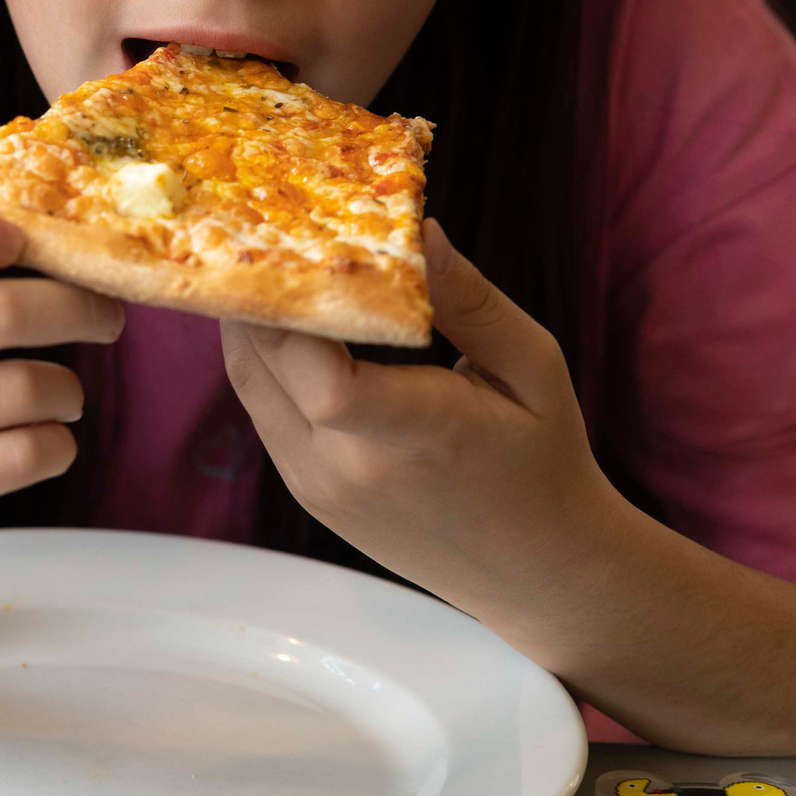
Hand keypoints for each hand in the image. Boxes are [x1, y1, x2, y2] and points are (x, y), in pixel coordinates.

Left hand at [221, 220, 614, 615]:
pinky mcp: (305, 491)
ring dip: (250, 320)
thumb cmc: (545, 462)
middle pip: (264, 366)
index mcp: (417, 437)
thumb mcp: (533, 367)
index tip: (299, 244)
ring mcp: (317, 485)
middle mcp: (350, 469)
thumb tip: (419, 228)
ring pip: (249, 382)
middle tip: (261, 224)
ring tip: (263, 257)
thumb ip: (469, 299)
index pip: (322, 381)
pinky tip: (282, 315)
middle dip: (257, 291)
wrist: (538, 572)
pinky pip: (263, 408)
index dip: (292, 310)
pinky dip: (265, 357)